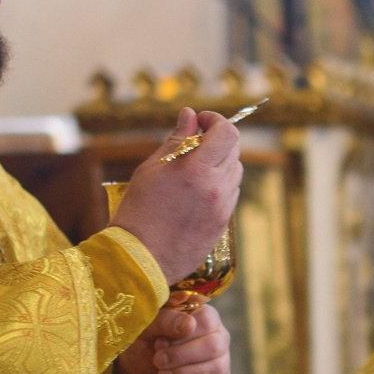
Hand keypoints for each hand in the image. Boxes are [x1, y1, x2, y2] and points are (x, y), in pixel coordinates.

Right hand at [111, 108, 242, 281]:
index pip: (227, 133)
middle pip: (234, 150)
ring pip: (235, 172)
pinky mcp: (223, 224)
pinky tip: (197, 190)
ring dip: (220, 162)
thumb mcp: (151, 169)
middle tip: (195, 142)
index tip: (201, 121)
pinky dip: (220, 184)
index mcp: (197, 170)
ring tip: (194, 168)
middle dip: (217, 139)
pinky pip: (230, 194)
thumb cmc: (138, 211)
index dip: (216, 120)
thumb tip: (189, 115)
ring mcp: (223, 208)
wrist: (140, 258)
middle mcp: (216, 188)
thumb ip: (176, 139)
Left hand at [114, 302, 230, 373]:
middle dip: (180, 356)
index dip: (183, 335)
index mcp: (204, 317)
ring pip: (215, 370)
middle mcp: (218, 337)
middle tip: (158, 361)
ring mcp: (221, 363)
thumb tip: (189, 324)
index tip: (160, 343)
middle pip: (214, 346)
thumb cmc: (143, 346)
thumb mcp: (147, 329)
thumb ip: (166, 320)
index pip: (207, 321)